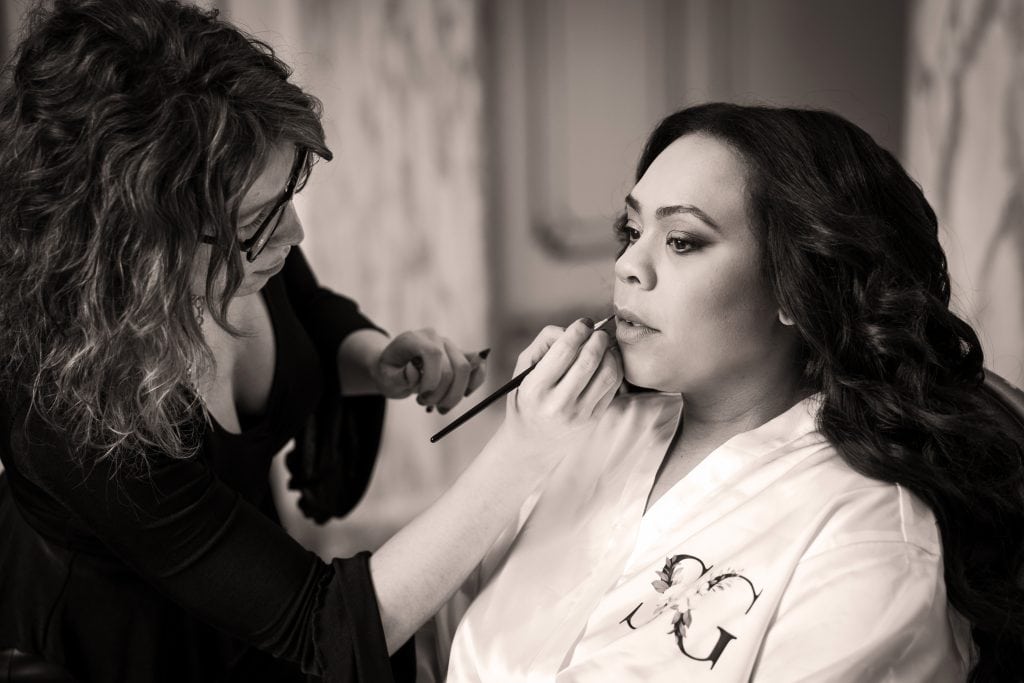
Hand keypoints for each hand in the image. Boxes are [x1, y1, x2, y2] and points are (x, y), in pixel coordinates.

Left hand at [372, 328, 487, 411]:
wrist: (394, 368)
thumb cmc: (389, 373)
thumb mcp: (386, 379)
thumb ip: (399, 376)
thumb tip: (416, 371)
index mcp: (413, 339)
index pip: (433, 354)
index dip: (433, 379)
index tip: (422, 396)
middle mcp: (434, 338)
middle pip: (455, 365)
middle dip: (444, 393)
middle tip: (427, 404)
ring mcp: (449, 345)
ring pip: (467, 370)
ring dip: (456, 394)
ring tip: (439, 405)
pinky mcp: (460, 355)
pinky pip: (477, 367)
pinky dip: (474, 383)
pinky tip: (463, 395)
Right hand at [497, 318, 622, 461]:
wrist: (532, 442)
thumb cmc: (527, 399)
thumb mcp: (522, 370)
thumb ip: (543, 343)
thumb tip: (571, 330)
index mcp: (536, 388)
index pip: (564, 351)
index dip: (578, 330)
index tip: (583, 323)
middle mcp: (558, 403)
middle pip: (589, 360)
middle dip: (598, 338)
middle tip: (598, 332)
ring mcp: (579, 414)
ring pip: (607, 373)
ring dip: (610, 352)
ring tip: (604, 346)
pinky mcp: (594, 419)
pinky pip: (613, 387)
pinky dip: (615, 368)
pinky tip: (607, 361)